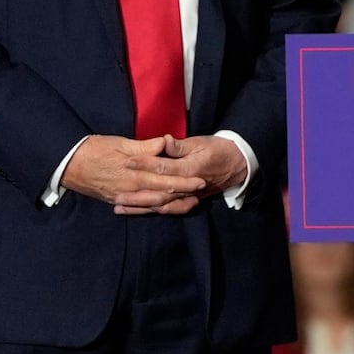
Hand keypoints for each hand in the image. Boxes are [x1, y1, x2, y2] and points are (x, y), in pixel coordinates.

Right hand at [59, 134, 202, 211]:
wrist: (68, 164)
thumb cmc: (94, 149)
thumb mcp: (120, 143)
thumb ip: (144, 147)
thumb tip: (163, 144)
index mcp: (135, 174)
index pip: (165, 180)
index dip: (184, 181)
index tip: (200, 179)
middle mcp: (131, 189)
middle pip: (163, 195)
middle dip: (183, 195)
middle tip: (200, 193)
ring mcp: (123, 197)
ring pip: (153, 205)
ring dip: (172, 205)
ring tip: (188, 203)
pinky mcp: (116, 200)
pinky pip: (139, 208)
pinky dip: (153, 209)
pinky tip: (162, 208)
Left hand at [115, 134, 248, 214]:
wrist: (238, 165)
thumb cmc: (218, 150)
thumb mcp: (201, 142)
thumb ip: (180, 146)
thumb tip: (164, 141)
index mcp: (191, 169)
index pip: (163, 168)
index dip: (144, 164)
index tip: (127, 161)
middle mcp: (188, 187)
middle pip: (159, 194)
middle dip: (136, 195)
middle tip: (116, 193)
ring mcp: (189, 196)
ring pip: (161, 205)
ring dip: (140, 207)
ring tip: (119, 206)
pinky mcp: (189, 201)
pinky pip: (168, 210)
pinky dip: (152, 212)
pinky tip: (137, 211)